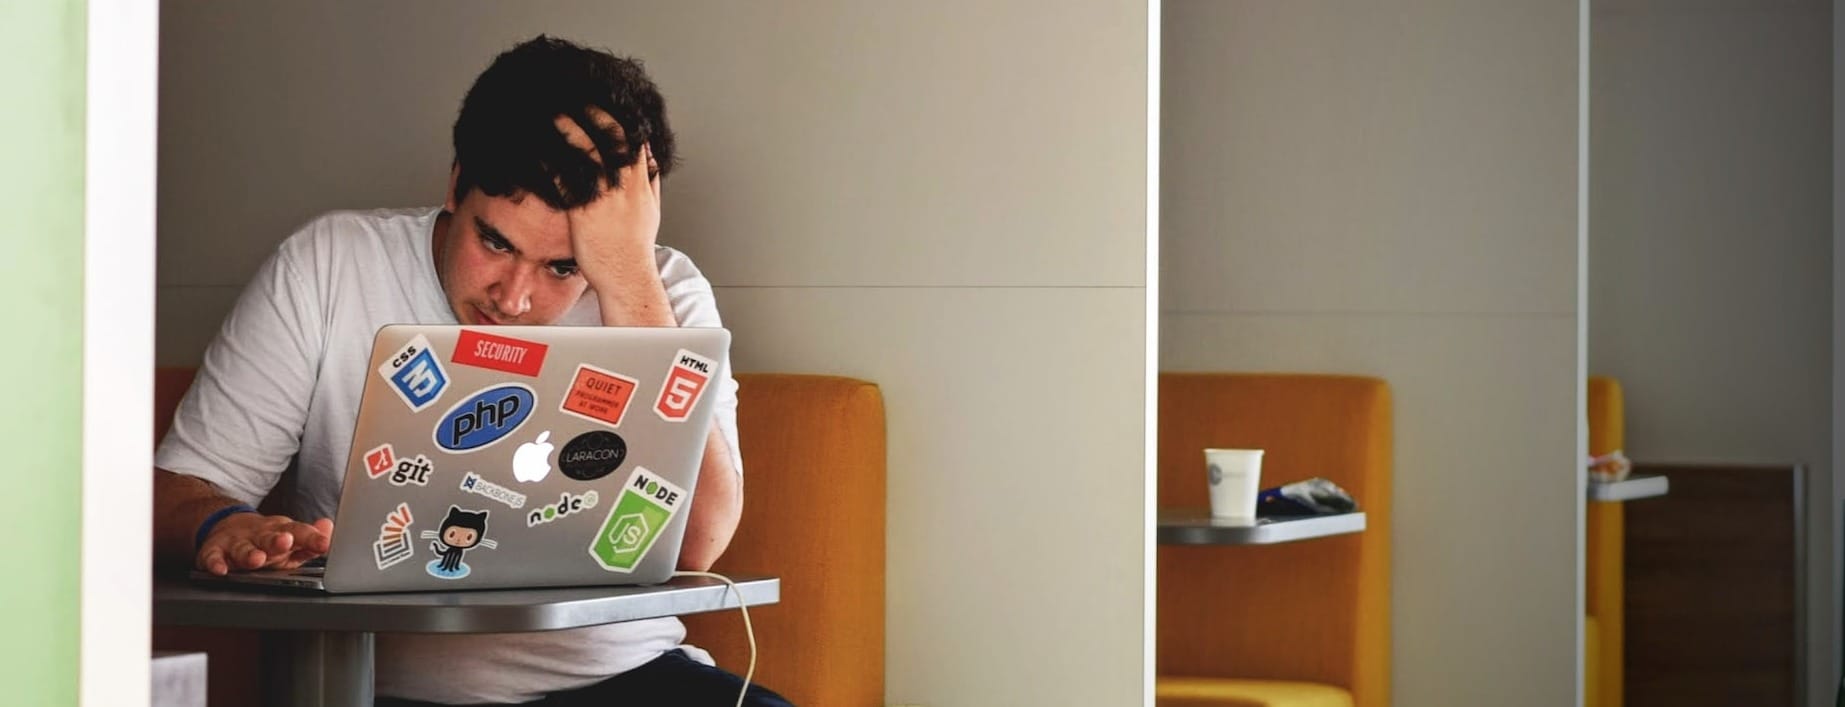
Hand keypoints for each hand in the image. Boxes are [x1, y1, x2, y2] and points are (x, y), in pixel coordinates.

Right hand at [195, 512, 333, 574]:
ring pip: (242, 548)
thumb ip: (311, 540)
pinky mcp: (214, 550)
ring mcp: (236, 542)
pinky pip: (212, 557)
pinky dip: (214, 563)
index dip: (312, 538)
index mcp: (281, 531)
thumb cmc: (267, 540)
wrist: (228, 527)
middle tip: (286, 542)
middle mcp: (259, 534)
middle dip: (277, 541)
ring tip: (256, 559)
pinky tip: (220, 570)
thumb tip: (329, 528)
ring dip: (249, 554)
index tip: (324, 544)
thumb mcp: (291, 539)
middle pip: (269, 537)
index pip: (299, 532)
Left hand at [553, 111, 661, 293]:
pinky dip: (554, 160)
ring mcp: (605, 197)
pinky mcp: (584, 211)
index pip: (634, 139)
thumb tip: (651, 162)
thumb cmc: (635, 248)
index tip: (604, 102)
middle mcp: (625, 185)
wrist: (627, 276)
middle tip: (576, 97)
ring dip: (570, 128)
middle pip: (612, 137)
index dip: (619, 117)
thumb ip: (650, 183)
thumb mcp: (651, 210)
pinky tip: (540, 149)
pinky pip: (568, 178)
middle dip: (595, 113)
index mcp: (641, 183)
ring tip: (554, 112)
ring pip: (589, 151)